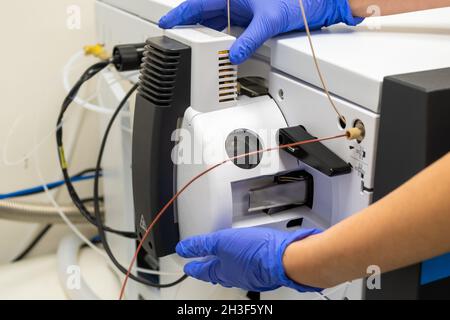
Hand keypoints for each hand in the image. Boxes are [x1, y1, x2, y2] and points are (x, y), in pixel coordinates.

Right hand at [159, 0, 362, 63]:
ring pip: (214, 20)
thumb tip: (233, 55)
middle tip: (174, 36)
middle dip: (188, 24)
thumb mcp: (270, 21)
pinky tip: (215, 45)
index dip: (181, 13)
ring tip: (190, 44)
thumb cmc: (298, 2)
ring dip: (203, 32)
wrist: (319, 5)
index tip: (166, 21)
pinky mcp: (249, 17)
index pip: (199, 3)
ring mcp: (241, 8)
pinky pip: (227, 27)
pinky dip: (218, 37)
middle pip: (204, 12)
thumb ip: (249, 40)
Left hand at [176, 227, 322, 291]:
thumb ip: (202, 244)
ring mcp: (251, 273)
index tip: (188, 266)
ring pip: (234, 268)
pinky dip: (243, 260)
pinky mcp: (264, 268)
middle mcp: (236, 276)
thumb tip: (183, 248)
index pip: (203, 270)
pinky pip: (248, 265)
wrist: (285, 258)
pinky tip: (248, 253)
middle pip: (218, 272)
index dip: (193, 266)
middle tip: (204, 262)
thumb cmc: (255, 253)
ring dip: (227, 262)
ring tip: (225, 255)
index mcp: (223, 272)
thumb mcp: (221, 242)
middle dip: (210, 266)